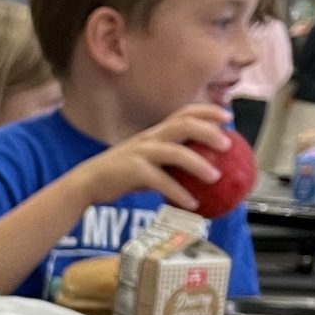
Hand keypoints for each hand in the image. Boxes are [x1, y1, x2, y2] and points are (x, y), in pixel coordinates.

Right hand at [82, 104, 230, 210]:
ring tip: (216, 176)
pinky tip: (192, 203)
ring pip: (175, 152)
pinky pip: (161, 181)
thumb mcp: (147, 161)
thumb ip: (170, 163)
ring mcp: (140, 153)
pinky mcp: (133, 172)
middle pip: (183, 124)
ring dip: (198, 164)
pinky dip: (179, 193)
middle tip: (227, 144)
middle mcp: (149, 138)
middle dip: (208, 131)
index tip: (227, 116)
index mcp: (154, 133)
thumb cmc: (121, 174)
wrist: (87, 183)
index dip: (207, 111)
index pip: (183, 113)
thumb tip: (200, 172)